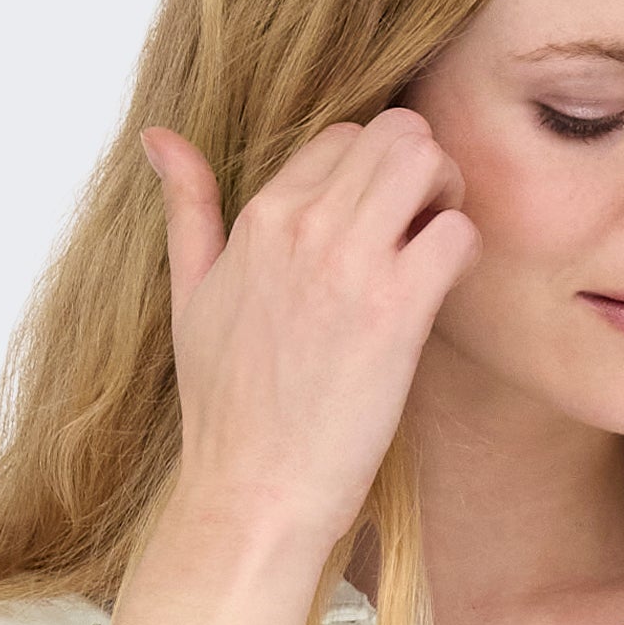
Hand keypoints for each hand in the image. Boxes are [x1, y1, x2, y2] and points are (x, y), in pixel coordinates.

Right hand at [140, 117, 476, 579]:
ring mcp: (350, 265)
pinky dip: (464, 252)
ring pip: (428, 161)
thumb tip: (158, 138)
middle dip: (423, 168)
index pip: (342, 138)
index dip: (371, 173)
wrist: (254, 491)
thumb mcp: (189, 295)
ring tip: (435, 248)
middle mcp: (304, 227)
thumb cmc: (226, 409)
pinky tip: (445, 292)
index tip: (378, 224)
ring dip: (449, 196)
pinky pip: (455, 233)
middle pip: (395, 133)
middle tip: (423, 224)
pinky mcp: (395, 313)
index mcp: (261, 217)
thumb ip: (186, 208)